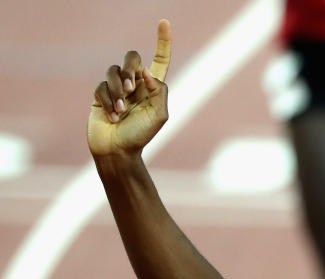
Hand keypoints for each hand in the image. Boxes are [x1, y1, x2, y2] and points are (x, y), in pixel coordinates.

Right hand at [87, 20, 171, 158]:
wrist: (117, 151)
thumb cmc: (140, 136)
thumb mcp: (159, 115)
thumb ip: (159, 91)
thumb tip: (147, 72)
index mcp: (153, 88)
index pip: (159, 60)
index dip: (163, 42)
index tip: (164, 22)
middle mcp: (135, 84)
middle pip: (132, 58)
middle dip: (130, 69)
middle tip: (132, 89)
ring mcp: (116, 88)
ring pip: (114, 71)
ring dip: (118, 91)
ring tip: (122, 110)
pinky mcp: (100, 94)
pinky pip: (101, 86)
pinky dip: (107, 100)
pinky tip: (113, 116)